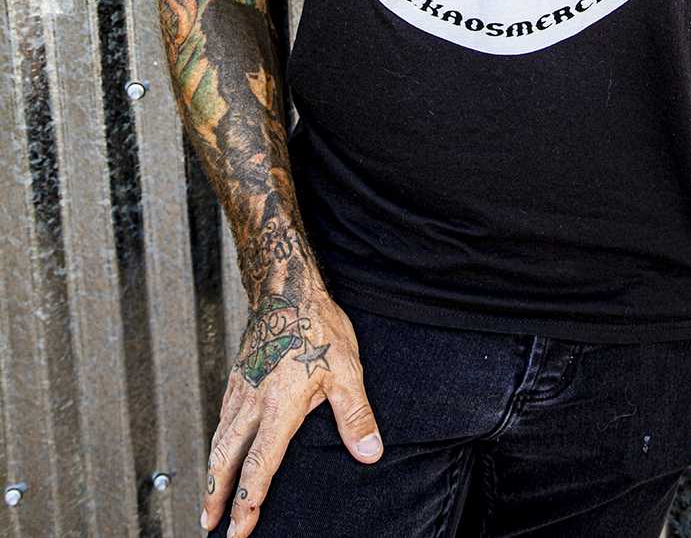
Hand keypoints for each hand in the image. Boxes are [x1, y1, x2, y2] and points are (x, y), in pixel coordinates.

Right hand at [201, 276, 382, 534]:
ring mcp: (240, 388)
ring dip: (212, 473)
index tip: (240, 530)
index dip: (248, 501)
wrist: (286, 288)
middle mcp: (252, 401)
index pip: (259, 465)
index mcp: (278, 406)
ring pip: (219, 440)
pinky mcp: (236, 376)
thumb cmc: (317, 326)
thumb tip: (369, 452)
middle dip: (217, 496)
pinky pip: (221, 419)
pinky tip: (220, 450)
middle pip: (226, 459)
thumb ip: (355, 415)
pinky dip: (216, 444)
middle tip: (209, 524)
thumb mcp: (346, 370)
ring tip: (209, 500)